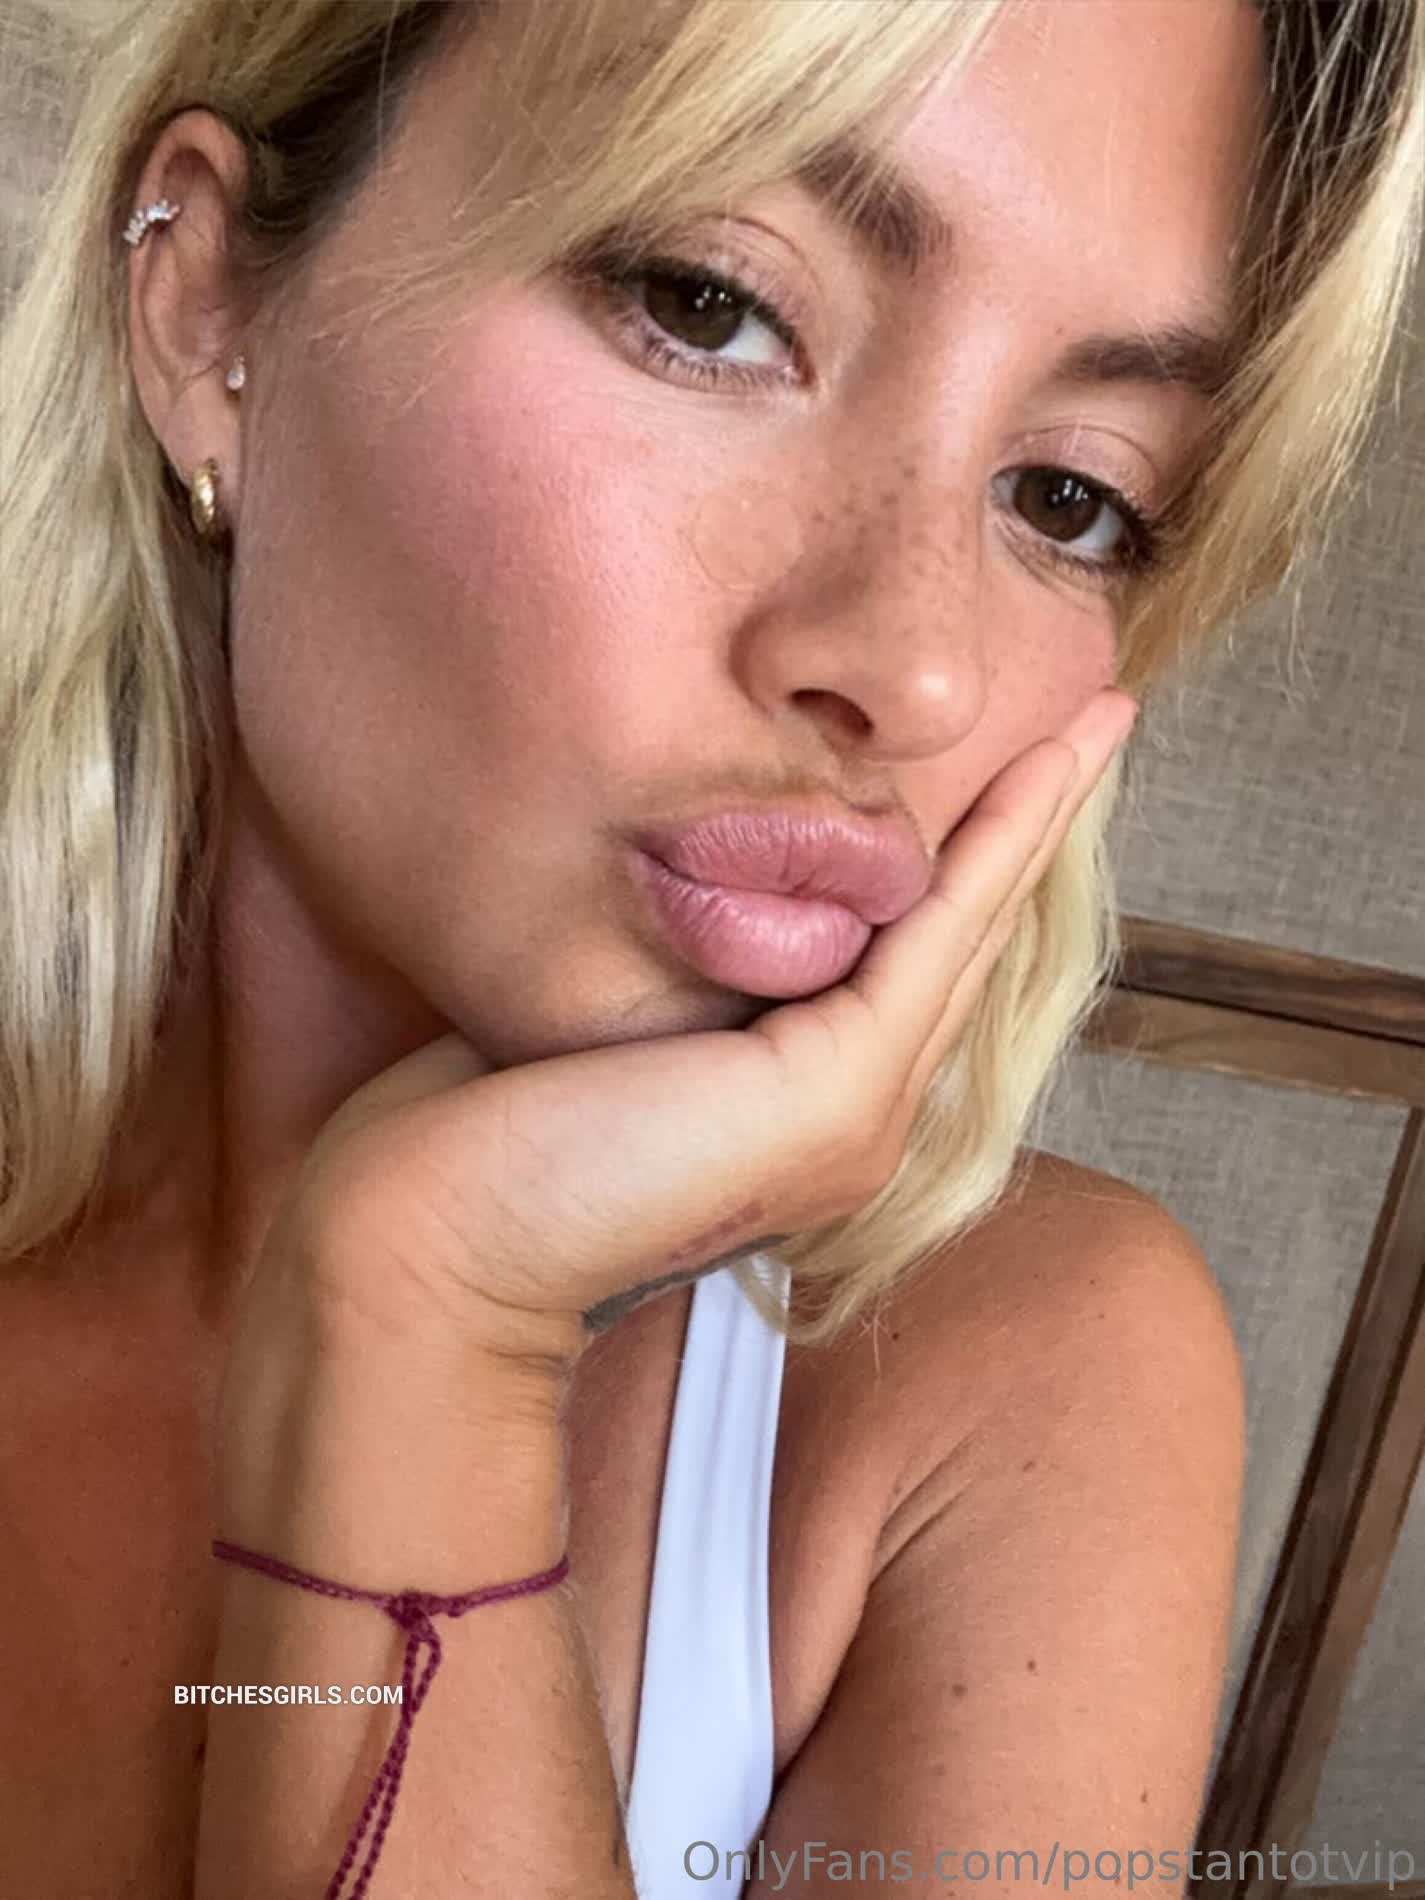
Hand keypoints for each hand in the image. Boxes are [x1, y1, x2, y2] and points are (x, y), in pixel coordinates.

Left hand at [249, 690, 1137, 1381]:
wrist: (428, 1236)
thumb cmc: (481, 1127)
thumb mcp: (612, 1010)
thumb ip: (690, 962)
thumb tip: (718, 884)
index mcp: (795, 1105)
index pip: (902, 959)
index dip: (965, 861)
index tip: (1015, 769)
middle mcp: (851, 1119)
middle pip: (959, 942)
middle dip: (1030, 828)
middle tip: (1094, 726)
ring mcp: (858, 1118)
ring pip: (967, 935)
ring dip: (1039, 821)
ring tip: (1095, 726)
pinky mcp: (837, 1098)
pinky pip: (940, 937)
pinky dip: (1002, 846)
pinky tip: (1053, 765)